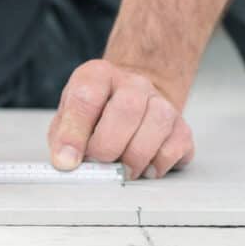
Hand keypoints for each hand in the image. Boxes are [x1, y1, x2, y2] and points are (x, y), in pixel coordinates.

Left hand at [47, 60, 194, 179]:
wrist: (133, 104)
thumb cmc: (97, 116)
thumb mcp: (69, 119)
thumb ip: (64, 138)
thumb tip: (66, 161)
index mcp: (98, 75)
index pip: (86, 98)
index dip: (74, 134)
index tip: (67, 162)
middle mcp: (133, 83)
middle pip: (127, 110)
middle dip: (108, 147)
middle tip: (98, 165)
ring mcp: (161, 102)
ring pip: (156, 126)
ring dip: (134, 159)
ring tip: (121, 170)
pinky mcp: (181, 126)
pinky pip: (174, 147)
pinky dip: (157, 165)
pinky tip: (144, 167)